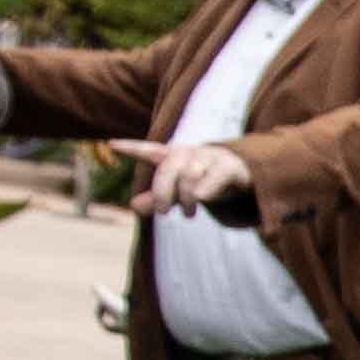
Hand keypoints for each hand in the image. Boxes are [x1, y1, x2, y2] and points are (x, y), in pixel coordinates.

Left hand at [140, 138, 257, 216]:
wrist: (248, 175)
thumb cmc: (208, 182)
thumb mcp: (180, 192)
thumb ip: (158, 198)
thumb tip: (133, 206)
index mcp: (175, 157)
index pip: (150, 151)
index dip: (131, 148)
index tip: (111, 145)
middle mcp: (191, 154)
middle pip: (169, 168)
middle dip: (162, 191)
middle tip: (162, 212)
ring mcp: (211, 158)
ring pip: (190, 175)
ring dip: (186, 198)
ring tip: (188, 214)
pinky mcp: (230, 167)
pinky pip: (215, 176)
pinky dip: (206, 188)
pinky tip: (202, 199)